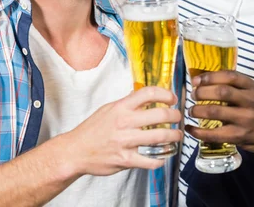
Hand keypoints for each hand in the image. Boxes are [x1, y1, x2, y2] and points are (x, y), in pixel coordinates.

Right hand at [62, 86, 182, 175]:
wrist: (75, 151)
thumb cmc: (92, 130)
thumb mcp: (108, 109)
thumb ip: (127, 103)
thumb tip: (145, 96)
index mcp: (121, 107)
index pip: (149, 93)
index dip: (166, 94)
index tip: (172, 99)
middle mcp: (125, 122)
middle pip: (160, 114)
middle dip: (175, 116)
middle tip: (178, 118)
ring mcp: (125, 141)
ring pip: (160, 136)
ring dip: (174, 136)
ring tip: (177, 136)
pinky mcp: (126, 160)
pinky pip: (151, 160)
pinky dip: (161, 159)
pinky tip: (163, 156)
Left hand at [186, 71, 253, 155]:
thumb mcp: (252, 91)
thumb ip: (233, 85)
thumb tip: (202, 80)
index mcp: (251, 86)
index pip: (229, 76)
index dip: (209, 76)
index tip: (196, 80)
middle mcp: (249, 101)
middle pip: (221, 92)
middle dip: (201, 92)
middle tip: (193, 95)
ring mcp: (245, 119)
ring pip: (215, 111)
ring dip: (197, 110)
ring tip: (192, 111)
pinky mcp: (240, 136)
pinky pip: (215, 134)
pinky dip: (198, 132)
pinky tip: (190, 129)